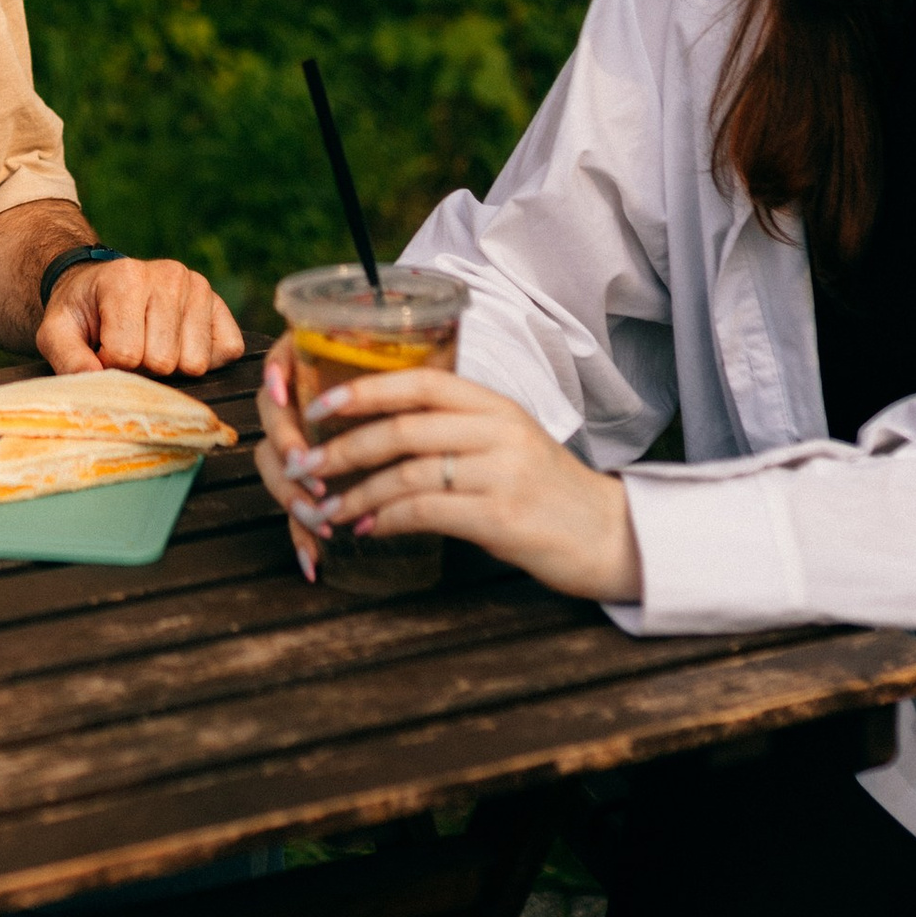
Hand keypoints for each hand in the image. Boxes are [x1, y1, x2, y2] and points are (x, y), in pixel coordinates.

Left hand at [39, 254, 245, 379]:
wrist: (102, 286)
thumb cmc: (82, 312)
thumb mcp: (56, 331)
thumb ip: (68, 358)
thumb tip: (94, 379)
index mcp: (126, 278)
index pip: (126, 354)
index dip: (110, 364)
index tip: (101, 350)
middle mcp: (169, 275)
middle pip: (163, 361)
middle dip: (142, 367)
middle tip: (129, 347)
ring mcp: (199, 287)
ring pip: (195, 363)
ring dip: (171, 366)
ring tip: (151, 343)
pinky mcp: (221, 306)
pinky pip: (227, 352)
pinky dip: (203, 359)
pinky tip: (178, 344)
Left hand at [256, 354, 640, 601]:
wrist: (610, 535)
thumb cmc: (548, 490)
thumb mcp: (509, 442)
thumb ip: (456, 429)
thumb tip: (382, 428)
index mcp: (495, 405)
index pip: (422, 381)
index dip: (365, 389)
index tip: (320, 406)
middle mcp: (499, 431)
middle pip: (403, 428)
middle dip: (344, 447)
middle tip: (305, 466)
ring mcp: (502, 474)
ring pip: (408, 473)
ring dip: (357, 493)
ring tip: (326, 508)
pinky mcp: (502, 517)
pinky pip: (426, 512)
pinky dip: (387, 519)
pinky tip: (367, 529)